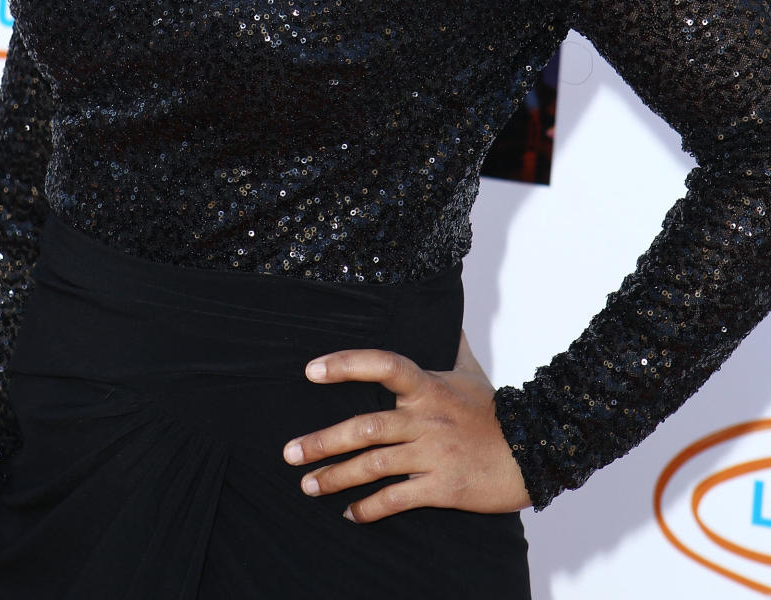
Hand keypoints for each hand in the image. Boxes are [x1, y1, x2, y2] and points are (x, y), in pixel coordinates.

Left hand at [281, 330, 531, 522]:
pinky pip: (397, 498)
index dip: (346, 364)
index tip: (310, 370)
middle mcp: (426, 419)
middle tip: (290, 452)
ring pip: (374, 465)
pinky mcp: (442, 487)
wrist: (534, 451)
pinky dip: (370, 508)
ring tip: (308, 485)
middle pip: (365, 427)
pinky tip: (350, 513)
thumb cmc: (497, 410)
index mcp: (428, 386)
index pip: (383, 366)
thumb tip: (442, 310)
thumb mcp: (471, 371)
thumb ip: (449, 343)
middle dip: (323, 442)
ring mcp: (433, 454)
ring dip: (336, 477)